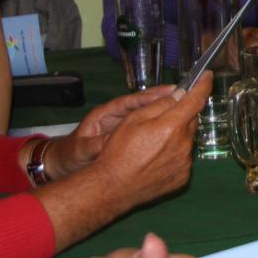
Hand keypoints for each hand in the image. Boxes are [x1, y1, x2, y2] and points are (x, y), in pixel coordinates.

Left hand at [45, 86, 178, 178]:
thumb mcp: (80, 150)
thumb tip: (107, 144)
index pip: (131, 101)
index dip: (150, 95)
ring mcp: (126, 129)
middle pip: (145, 106)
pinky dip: (163, 132)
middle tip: (188, 96)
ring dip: (167, 114)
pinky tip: (180, 134)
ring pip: (150, 119)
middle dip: (165, 100)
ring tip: (190, 111)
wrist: (68, 166)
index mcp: (106, 114)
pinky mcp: (132, 141)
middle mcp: (119, 118)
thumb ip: (93, 145)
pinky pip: (150, 133)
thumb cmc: (71, 154)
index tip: (170, 91)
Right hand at [86, 74, 210, 209]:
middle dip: (181, 115)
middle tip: (161, 119)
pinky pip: (184, 157)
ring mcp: (185, 163)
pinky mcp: (183, 177)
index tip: (208, 76)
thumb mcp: (133, 119)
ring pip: (187, 139)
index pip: (196, 100)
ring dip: (177, 135)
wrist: (114, 188)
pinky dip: (175, 152)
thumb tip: (180, 93)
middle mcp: (184, 144)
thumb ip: (161, 104)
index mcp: (172, 126)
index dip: (203, 85)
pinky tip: (156, 158)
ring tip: (153, 143)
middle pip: (190, 120)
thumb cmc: (119, 151)